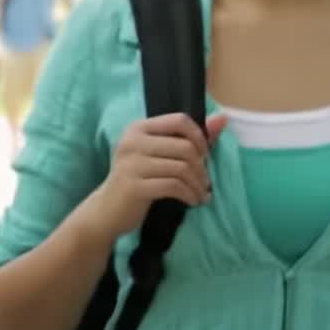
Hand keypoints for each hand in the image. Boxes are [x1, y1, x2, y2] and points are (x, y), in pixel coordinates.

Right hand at [86, 112, 226, 238]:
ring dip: (198, 184)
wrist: (107, 210)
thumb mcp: (158, 154)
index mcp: (139, 128)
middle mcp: (133, 142)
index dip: (198, 136)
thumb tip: (222, 119)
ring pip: (181, 168)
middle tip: (205, 180)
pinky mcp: (135, 186)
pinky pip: (173, 186)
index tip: (204, 154)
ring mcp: (132, 164)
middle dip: (201, 166)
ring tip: (202, 194)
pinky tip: (193, 201)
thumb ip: (188, 137)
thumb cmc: (137, 178)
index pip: (179, 120)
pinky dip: (189, 194)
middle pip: (184, 147)